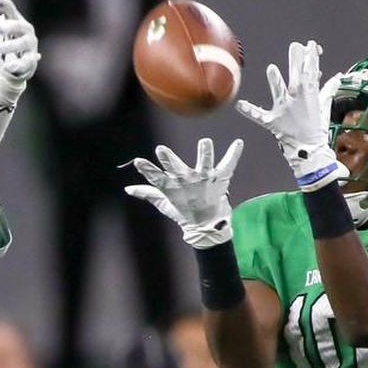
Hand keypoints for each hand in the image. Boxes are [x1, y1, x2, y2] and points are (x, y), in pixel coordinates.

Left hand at [0, 0, 39, 91]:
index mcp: (14, 18)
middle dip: (10, 26)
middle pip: (19, 26)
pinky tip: (8, 66)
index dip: (2, 1)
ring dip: (11, 46)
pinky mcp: (30, 61)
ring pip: (22, 44)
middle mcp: (24, 30)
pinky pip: (25, 63)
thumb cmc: (1, 37)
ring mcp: (29, 46)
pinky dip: (16, 65)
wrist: (14, 62)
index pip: (9, 7)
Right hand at [125, 137, 243, 248]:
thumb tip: (128, 189)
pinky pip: (228, 165)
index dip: (147, 170)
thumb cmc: (183, 211)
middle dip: (168, 159)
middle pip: (176, 167)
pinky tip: (239, 143)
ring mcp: (204, 179)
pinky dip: (234, 154)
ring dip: (204, 153)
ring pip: (204, 163)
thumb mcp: (164, 202)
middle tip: (162, 151)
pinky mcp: (219, 179)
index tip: (139, 161)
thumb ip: (147, 192)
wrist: (205, 224)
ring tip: (205, 142)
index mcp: (173, 186)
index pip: (156, 177)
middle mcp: (187, 180)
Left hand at [236, 40, 344, 189]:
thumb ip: (328, 90)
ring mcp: (284, 109)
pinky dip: (249, 111)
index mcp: (309, 94)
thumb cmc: (316, 129)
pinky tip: (239, 105)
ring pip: (279, 91)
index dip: (312, 56)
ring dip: (276, 81)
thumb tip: (337, 78)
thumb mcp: (324, 107)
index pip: (311, 70)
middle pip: (297, 75)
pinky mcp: (272, 121)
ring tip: (272, 69)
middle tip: (296, 46)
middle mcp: (297, 99)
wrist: (309, 152)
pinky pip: (259, 116)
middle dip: (297, 60)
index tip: (311, 45)